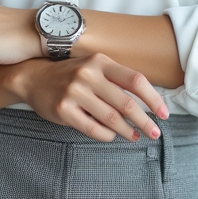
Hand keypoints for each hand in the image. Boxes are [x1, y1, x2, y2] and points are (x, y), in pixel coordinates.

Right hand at [7, 53, 169, 142]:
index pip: (135, 80)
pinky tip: (112, 136)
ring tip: (134, 136)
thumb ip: (116, 80)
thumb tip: (147, 103)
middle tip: (154, 133)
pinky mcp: (63, 110)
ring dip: (127, 131)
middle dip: (144, 121)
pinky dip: (107, 135)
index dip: (153, 98)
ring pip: (111, 118)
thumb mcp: (93, 67)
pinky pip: (93, 128)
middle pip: (126, 102)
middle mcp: (88, 74)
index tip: (164, 113)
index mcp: (100, 61)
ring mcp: (75, 92)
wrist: (33, 77)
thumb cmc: (70, 74)